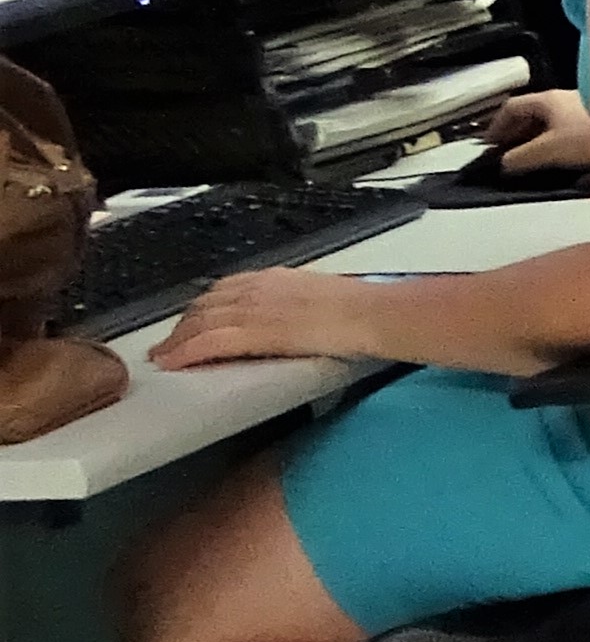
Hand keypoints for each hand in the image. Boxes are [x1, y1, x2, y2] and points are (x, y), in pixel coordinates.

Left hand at [153, 267, 387, 370]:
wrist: (372, 313)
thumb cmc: (363, 309)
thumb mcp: (323, 297)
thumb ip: (300, 305)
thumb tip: (297, 321)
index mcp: (275, 278)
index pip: (224, 290)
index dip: (203, 308)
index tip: (194, 323)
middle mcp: (257, 288)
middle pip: (205, 305)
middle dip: (183, 325)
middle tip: (170, 345)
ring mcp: (253, 308)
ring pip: (199, 322)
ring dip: (177, 341)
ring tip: (165, 358)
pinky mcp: (254, 331)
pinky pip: (209, 341)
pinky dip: (185, 352)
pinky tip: (173, 363)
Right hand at [476, 89, 589, 172]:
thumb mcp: (551, 148)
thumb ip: (523, 157)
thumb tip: (504, 164)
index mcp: (549, 99)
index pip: (512, 107)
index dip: (497, 125)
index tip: (488, 143)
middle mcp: (566, 99)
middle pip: (533, 114)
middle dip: (518, 133)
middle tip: (508, 153)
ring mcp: (585, 109)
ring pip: (553, 122)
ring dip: (539, 139)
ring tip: (532, 159)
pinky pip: (571, 130)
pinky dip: (559, 143)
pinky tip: (562, 158)